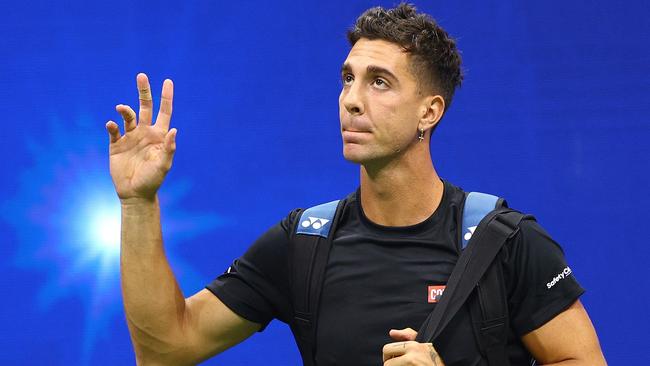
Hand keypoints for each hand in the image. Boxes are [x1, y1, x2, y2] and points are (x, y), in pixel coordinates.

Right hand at [106, 73, 176, 201]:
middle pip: (145, 107)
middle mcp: (145, 132)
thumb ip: (169, 148)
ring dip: (124, 110)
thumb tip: (174, 130)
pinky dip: (112, 125)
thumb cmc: (153, 180)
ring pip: (127, 116)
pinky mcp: (116, 144)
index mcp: (159, 135)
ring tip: (121, 108)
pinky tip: (111, 125)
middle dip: (144, 91)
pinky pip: (113, 130)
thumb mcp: (164, 165)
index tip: (168, 81)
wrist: (135, 194)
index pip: (164, 112)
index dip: (166, 97)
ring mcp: (130, 137)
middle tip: (142, 75)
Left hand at [382, 328, 444, 365]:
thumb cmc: (437, 357)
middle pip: (387, 364)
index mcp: (414, 346)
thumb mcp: (424, 343)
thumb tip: (392, 332)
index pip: (386, 349)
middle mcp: (413, 357)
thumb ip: (408, 336)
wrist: (450, 362)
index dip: (388, 357)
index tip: (394, 362)